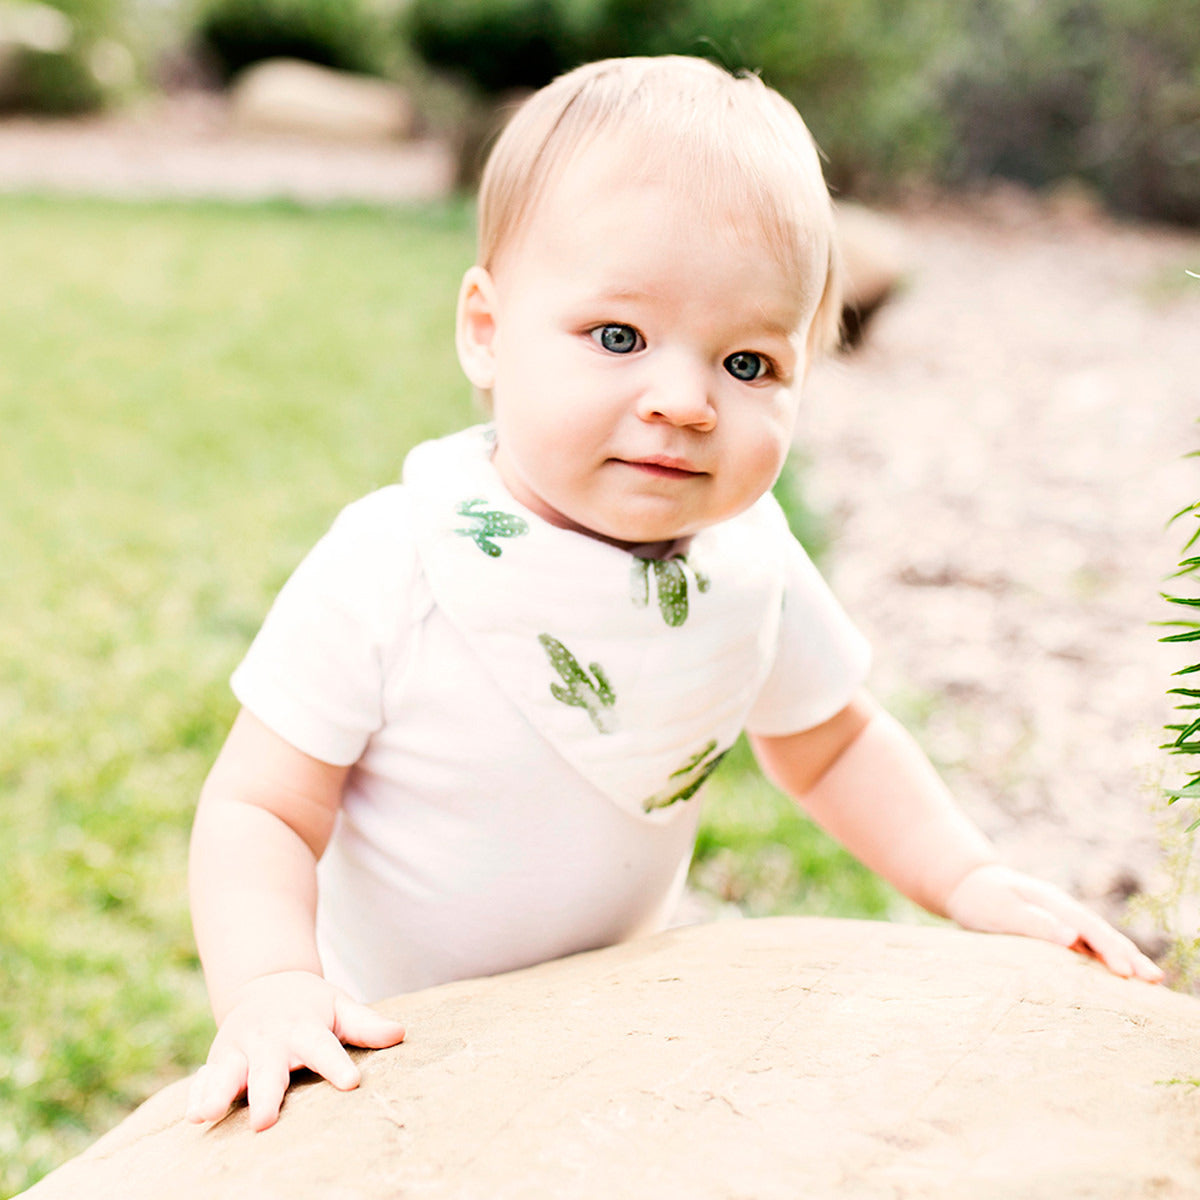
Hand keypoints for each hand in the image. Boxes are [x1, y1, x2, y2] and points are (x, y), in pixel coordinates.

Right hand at [186, 970, 405, 1130]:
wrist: (266, 984)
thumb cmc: (312, 1007)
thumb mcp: (339, 1007)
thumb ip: (366, 1024)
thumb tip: (400, 1033)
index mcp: (303, 1028)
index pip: (322, 1047)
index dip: (336, 1065)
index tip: (351, 1083)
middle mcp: (269, 1040)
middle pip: (269, 1068)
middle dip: (266, 1094)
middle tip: (266, 1122)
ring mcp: (239, 1051)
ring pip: (228, 1073)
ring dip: (218, 1093)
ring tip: (208, 1114)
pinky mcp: (217, 1062)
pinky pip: (203, 1080)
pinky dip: (197, 1095)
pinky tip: (194, 1115)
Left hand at [945, 863, 1162, 983]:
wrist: (967, 884)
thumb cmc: (981, 898)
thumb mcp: (1003, 910)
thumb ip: (1035, 922)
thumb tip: (1072, 937)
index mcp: (1053, 903)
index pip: (1089, 928)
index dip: (1110, 950)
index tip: (1128, 973)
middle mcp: (1063, 910)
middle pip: (1102, 934)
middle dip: (1129, 956)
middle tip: (1156, 980)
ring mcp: (1062, 919)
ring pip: (1098, 940)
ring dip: (1123, 958)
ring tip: (1150, 980)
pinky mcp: (1055, 930)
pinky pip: (1086, 945)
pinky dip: (1104, 958)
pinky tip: (1117, 974)